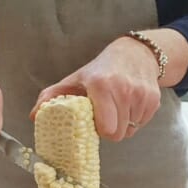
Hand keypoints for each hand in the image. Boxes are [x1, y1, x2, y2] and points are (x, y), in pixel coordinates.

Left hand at [30, 37, 161, 140]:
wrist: (135, 54)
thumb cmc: (101, 70)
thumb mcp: (75, 80)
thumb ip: (52, 97)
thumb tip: (34, 115)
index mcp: (102, 85)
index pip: (106, 129)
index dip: (99, 131)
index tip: (94, 122)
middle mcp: (124, 89)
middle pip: (119, 134)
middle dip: (111, 130)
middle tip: (105, 116)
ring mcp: (141, 95)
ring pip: (131, 130)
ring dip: (123, 124)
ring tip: (117, 107)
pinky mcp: (154, 100)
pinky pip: (142, 123)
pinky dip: (135, 119)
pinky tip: (129, 104)